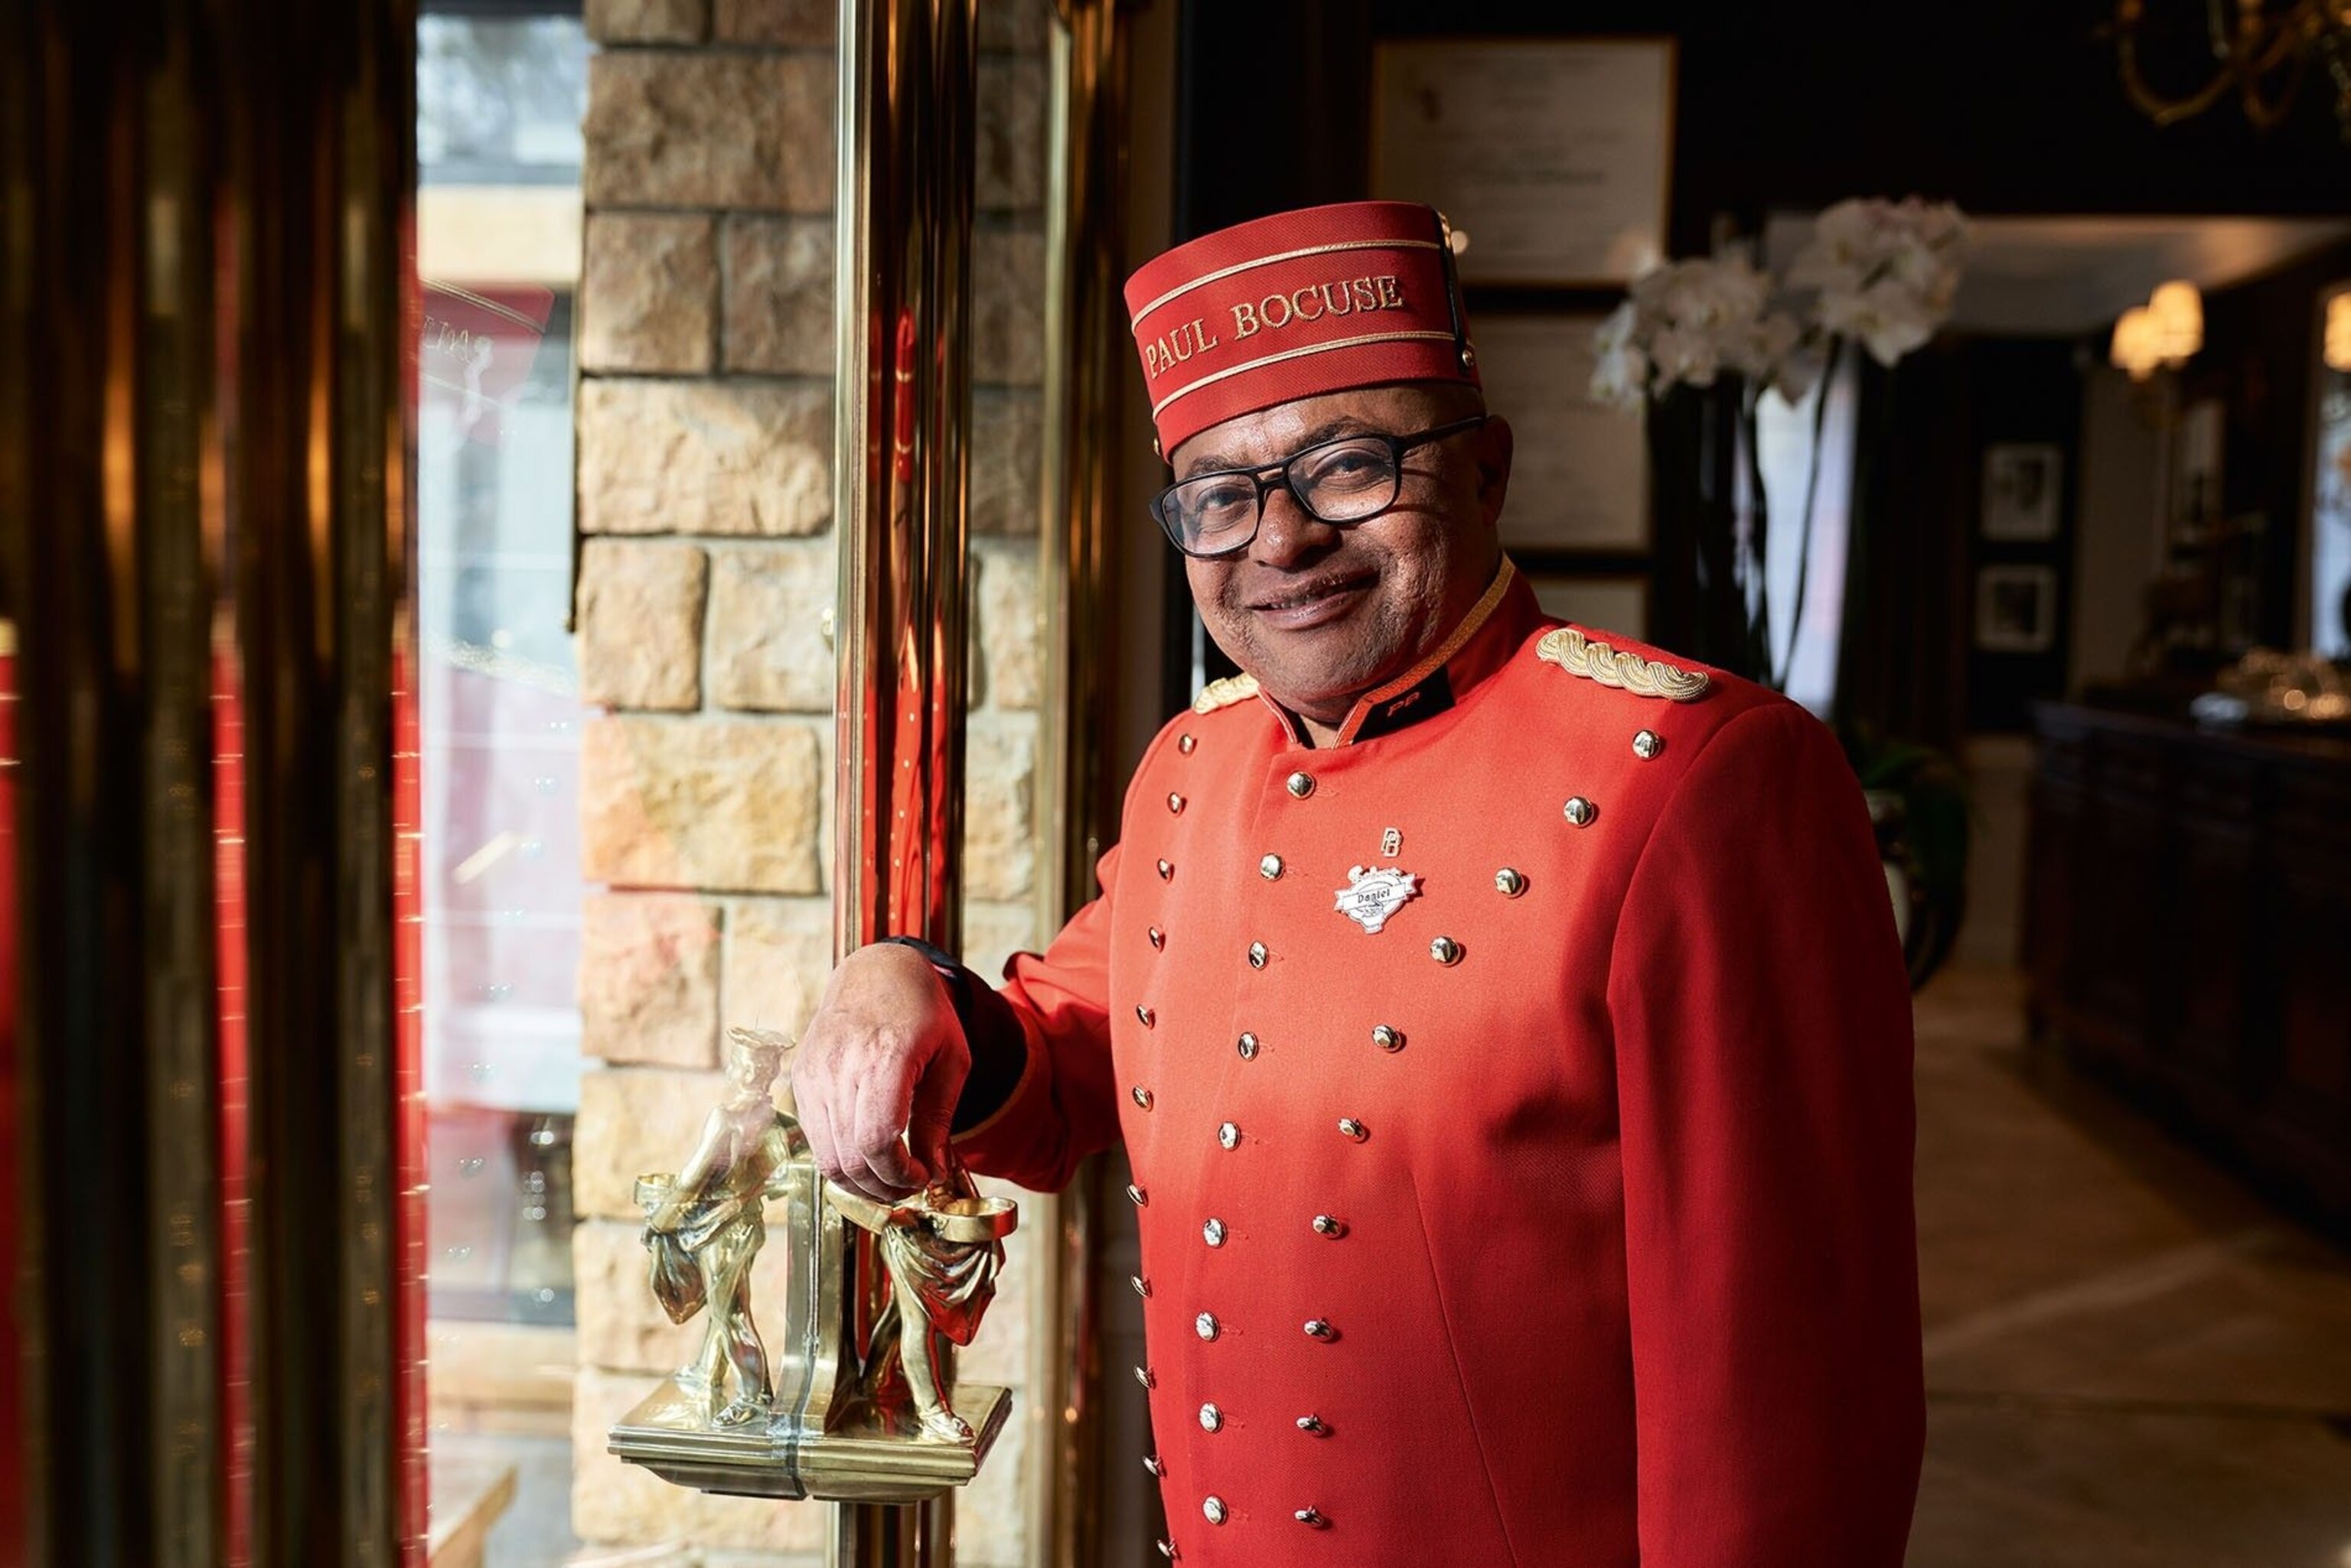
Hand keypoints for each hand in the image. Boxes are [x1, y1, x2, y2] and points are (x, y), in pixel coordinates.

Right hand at [791, 941, 970, 1202]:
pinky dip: (841, 1159)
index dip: (901, 1173)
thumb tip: (936, 1172)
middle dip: (884, 1187)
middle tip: (911, 1186)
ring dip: (861, 1182)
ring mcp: (814, 1074)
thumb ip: (939, 1119)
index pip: (878, 1140)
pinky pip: (815, 1139)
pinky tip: (868, 1156)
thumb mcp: (952, 1060)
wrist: (876, 972)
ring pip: (828, 1157)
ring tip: (891, 1178)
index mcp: (884, 1056)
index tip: (924, 1177)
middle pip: (851, 1158)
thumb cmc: (922, 1013)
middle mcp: (840, 1066)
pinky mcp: (801, 1080)